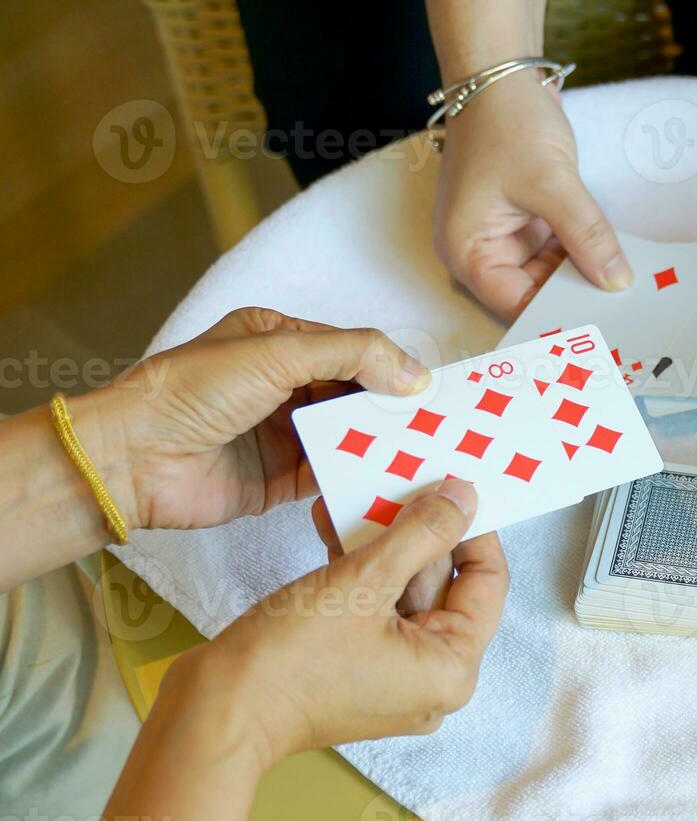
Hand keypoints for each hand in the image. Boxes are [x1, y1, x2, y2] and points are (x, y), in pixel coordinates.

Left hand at [85, 307, 428, 531]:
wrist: (134, 459)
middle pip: (354, 394)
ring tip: (425, 453)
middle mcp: (282, 385)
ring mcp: (282, 433)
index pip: (351, 350)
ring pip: (347, 435)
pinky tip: (390, 480)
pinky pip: (331, 475)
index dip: (391, 367)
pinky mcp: (279, 479)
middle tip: (438, 424)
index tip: (432, 388)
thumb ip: (351, 355)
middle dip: (391, 408)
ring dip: (380, 443)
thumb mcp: (277, 352)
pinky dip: (358, 477)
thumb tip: (414, 373)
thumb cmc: (191, 391)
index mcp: (277, 340)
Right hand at [172, 478, 507, 766]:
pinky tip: (334, 526)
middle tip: (398, 479)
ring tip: (358, 494)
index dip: (471, 527)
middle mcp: (433, 679)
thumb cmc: (293, 655)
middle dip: (415, 531)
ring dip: (380, 544)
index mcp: (453, 667)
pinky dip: (360, 573)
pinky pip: (375, 610)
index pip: (487, 581)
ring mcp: (394, 678)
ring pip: (403, 593)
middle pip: (442, 585)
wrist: (216, 713)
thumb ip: (422, 532)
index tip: (450, 484)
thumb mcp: (365, 579)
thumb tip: (465, 495)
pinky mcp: (357, 671)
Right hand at [433, 69, 631, 319]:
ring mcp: (504, 235)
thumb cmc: (507, 122)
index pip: (514, 305)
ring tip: (626, 287)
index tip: (602, 326)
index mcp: (467, 251)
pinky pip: (558, 249)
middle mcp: (480, 250)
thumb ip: (586, 236)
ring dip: (583, 274)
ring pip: (550, 273)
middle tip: (623, 311)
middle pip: (532, 294)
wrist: (502, 73)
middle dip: (574, 297)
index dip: (556, 315)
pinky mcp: (526, 220)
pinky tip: (614, 258)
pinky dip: (582, 252)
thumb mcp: (551, 183)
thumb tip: (617, 282)